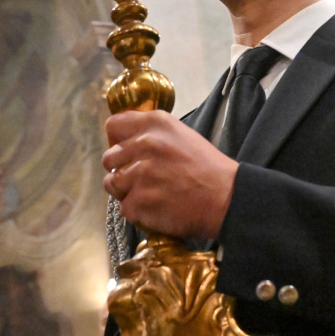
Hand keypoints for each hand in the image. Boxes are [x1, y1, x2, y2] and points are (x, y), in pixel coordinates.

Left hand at [103, 111, 236, 239]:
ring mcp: (138, 175)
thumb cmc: (207, 168)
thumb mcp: (181, 135)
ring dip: (126, 191)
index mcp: (154, 124)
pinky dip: (137, 211)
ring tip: (150, 193)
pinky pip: (124, 207)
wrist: (226, 199)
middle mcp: (143, 144)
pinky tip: (156, 207)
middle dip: (120, 168)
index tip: (126, 152)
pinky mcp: (138, 202)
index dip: (117, 141)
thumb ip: (151, 134)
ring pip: (111, 183)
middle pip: (108, 157)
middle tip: (140, 178)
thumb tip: (126, 141)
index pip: (113, 126)